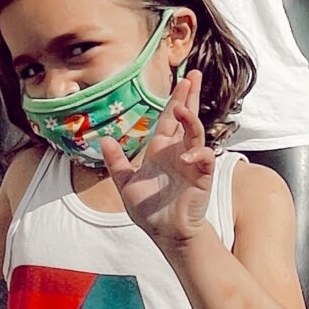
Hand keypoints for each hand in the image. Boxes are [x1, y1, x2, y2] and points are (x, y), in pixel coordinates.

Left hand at [100, 70, 215, 253]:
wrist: (166, 234)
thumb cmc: (150, 210)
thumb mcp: (126, 184)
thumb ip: (116, 162)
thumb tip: (104, 139)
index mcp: (161, 150)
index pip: (169, 118)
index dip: (175, 98)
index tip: (182, 78)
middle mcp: (178, 151)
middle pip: (187, 117)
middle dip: (190, 95)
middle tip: (194, 74)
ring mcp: (192, 162)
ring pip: (196, 133)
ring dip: (190, 119)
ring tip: (182, 108)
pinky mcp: (202, 176)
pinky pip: (204, 158)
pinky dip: (197, 155)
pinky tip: (186, 158)